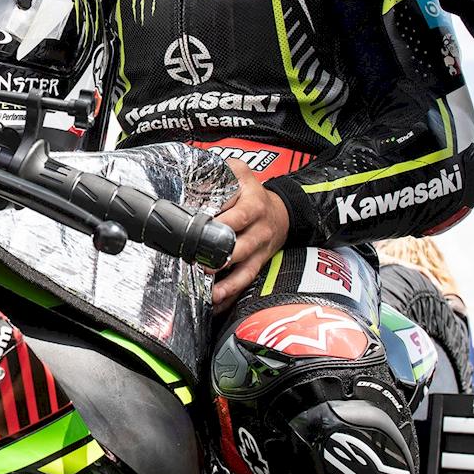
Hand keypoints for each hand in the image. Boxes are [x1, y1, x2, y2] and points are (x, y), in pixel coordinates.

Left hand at [212, 161, 290, 306]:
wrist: (283, 212)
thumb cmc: (252, 191)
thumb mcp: (239, 172)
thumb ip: (219, 169)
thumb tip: (191, 171)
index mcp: (253, 206)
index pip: (238, 216)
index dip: (222, 224)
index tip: (201, 230)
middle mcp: (259, 230)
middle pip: (242, 246)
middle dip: (221, 257)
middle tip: (199, 262)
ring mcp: (259, 250)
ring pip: (245, 270)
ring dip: (227, 282)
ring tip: (210, 291)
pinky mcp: (257, 265)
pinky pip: (245, 283)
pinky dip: (231, 295)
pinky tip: (215, 304)